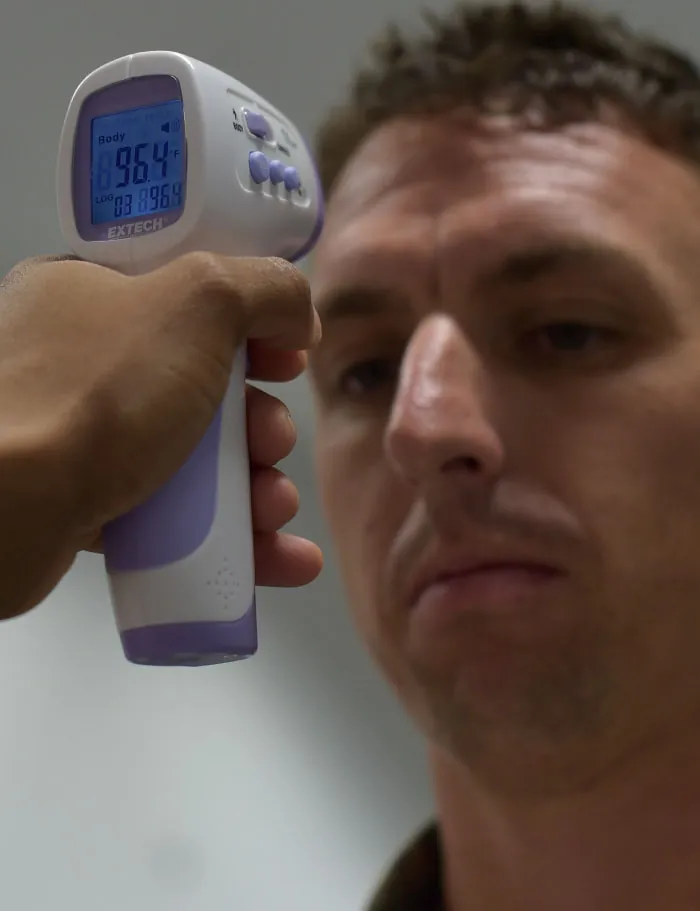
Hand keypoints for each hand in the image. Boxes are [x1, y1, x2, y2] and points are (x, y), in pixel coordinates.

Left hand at [0, 252, 322, 618]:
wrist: (4, 511)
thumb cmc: (99, 394)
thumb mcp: (198, 303)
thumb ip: (263, 288)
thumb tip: (297, 313)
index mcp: (87, 292)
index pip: (185, 293)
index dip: (249, 326)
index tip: (285, 359)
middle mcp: (76, 359)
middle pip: (200, 384)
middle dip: (258, 423)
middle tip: (272, 443)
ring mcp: (75, 435)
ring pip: (190, 456)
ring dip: (255, 486)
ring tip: (275, 510)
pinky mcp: (81, 504)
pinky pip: (170, 513)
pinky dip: (229, 534)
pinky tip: (283, 558)